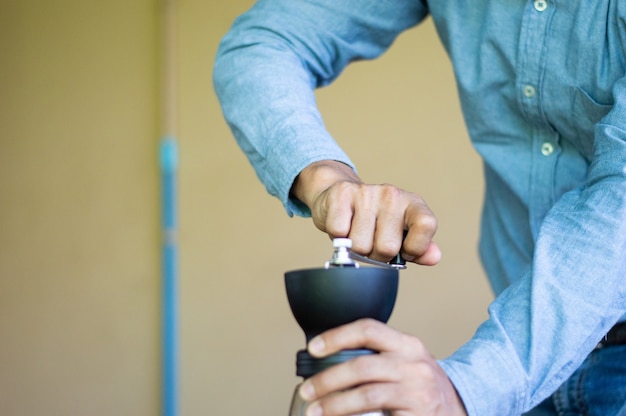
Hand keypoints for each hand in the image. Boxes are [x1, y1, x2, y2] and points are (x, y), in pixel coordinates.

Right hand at [291, 161, 440, 264]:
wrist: (340, 195)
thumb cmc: (374, 221)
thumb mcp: (401, 234)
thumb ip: (419, 248)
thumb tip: (434, 257)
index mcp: (413, 203)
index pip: (426, 225)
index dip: (415, 248)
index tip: (404, 251)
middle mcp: (392, 195)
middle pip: (387, 248)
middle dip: (376, 255)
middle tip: (372, 243)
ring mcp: (366, 193)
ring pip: (360, 246)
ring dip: (355, 248)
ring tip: (356, 234)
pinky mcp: (342, 194)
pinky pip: (339, 233)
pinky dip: (338, 238)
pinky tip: (343, 226)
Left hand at [298, 319, 466, 415]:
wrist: (457, 410)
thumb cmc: (421, 386)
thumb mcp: (404, 361)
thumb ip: (376, 356)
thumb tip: (327, 361)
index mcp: (407, 344)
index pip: (368, 329)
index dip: (337, 336)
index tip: (314, 347)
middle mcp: (414, 364)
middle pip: (361, 366)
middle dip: (327, 379)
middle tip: (307, 390)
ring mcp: (418, 391)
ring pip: (367, 395)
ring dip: (335, 405)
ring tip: (315, 411)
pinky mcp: (418, 415)